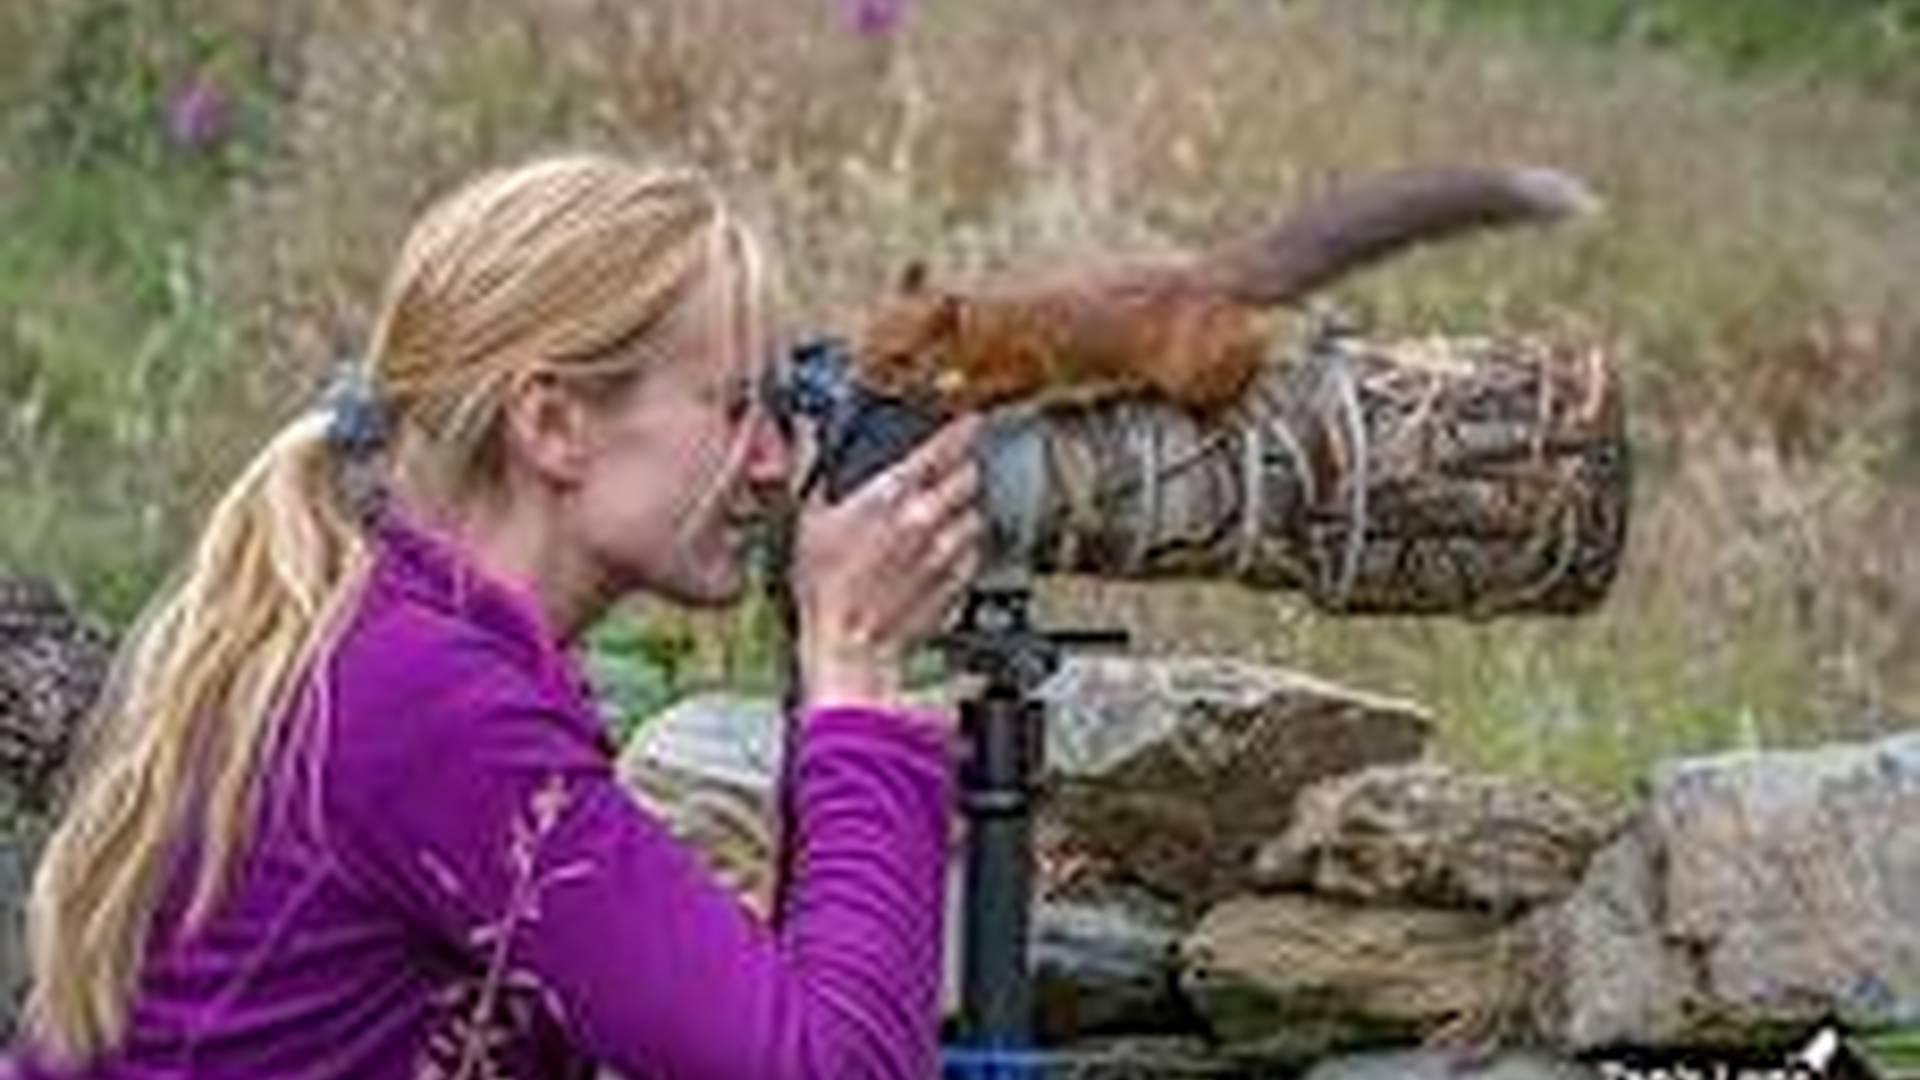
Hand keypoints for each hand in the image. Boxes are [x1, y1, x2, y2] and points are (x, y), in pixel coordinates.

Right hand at [792, 415, 984, 712]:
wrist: (851, 644)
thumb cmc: (826, 589)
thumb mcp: (809, 518)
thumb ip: (815, 468)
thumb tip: (810, 435)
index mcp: (893, 496)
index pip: (945, 446)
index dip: (962, 428)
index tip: (969, 420)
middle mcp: (928, 519)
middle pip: (970, 475)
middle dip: (962, 468)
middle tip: (950, 470)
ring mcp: (947, 551)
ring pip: (976, 513)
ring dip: (963, 509)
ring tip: (942, 515)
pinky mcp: (957, 580)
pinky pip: (974, 551)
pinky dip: (963, 546)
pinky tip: (940, 551)